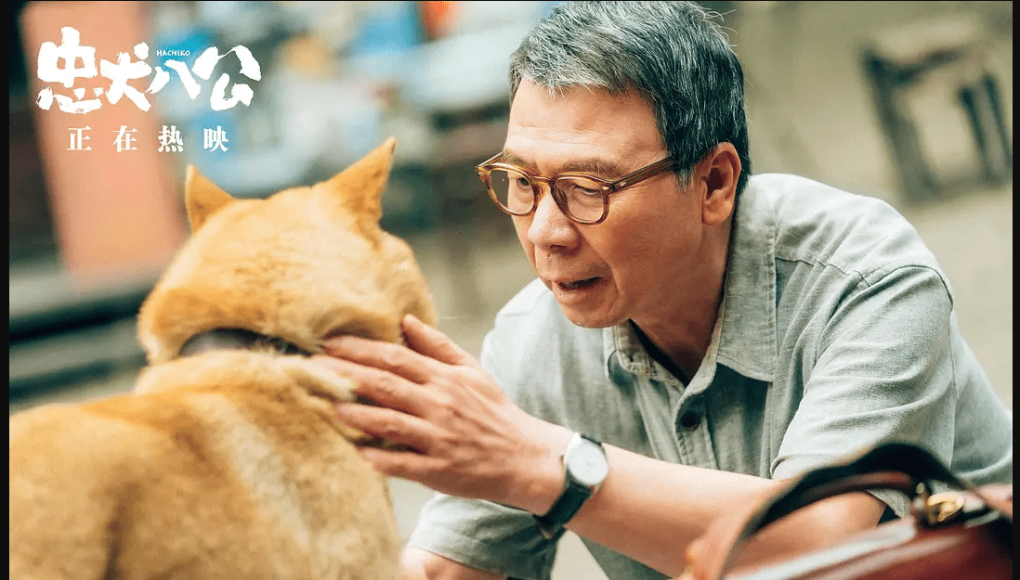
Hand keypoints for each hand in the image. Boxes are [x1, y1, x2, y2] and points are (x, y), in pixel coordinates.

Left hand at [316, 314, 569, 513]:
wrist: (524, 458)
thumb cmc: (493, 413)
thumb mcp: (471, 371)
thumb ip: (438, 346)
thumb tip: (406, 321)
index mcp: (445, 378)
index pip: (395, 357)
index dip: (360, 349)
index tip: (328, 344)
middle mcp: (440, 404)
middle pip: (386, 384)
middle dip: (346, 373)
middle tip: (311, 367)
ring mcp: (439, 437)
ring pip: (390, 422)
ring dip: (357, 413)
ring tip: (328, 404)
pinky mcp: (440, 470)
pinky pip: (403, 463)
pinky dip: (379, 457)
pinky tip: (355, 451)